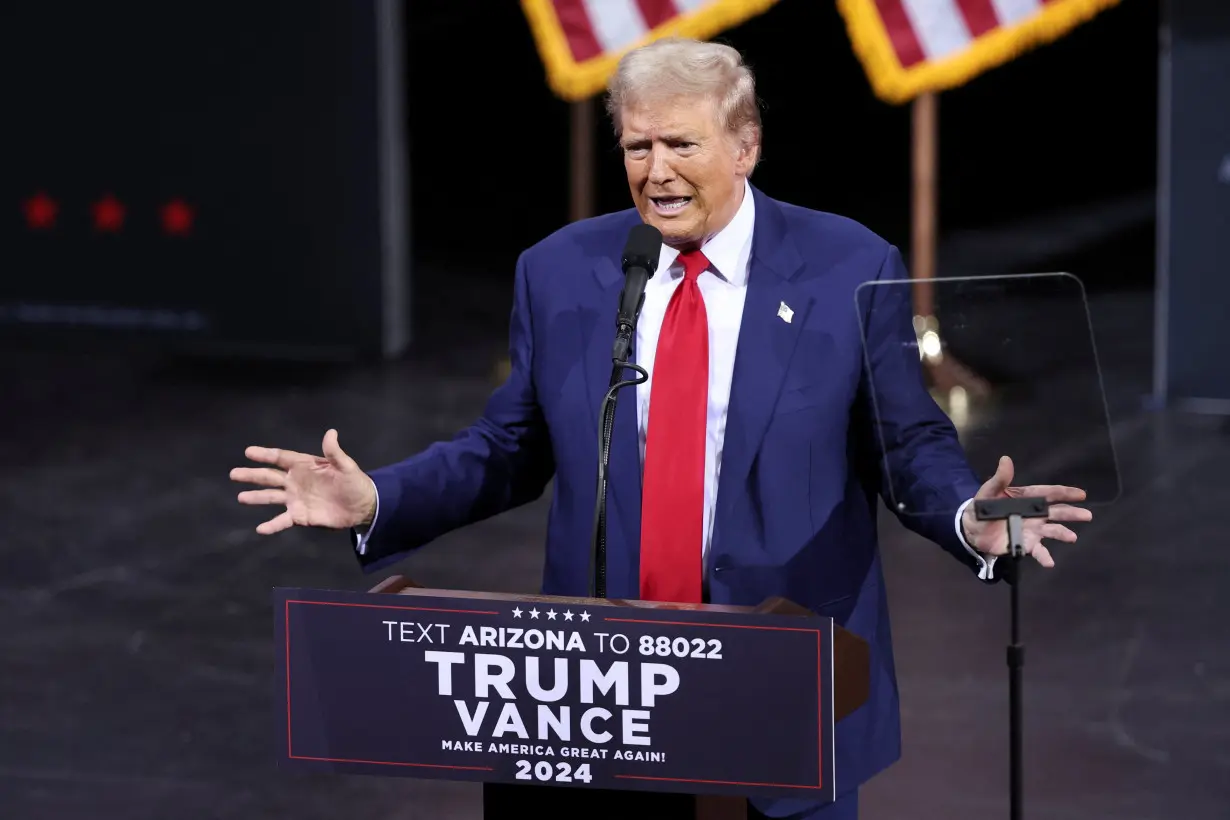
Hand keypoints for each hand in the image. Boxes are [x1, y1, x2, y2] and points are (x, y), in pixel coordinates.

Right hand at [230, 429, 375, 534]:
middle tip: (234, 473)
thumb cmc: (354, 482)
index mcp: (304, 466)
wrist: (361, 505)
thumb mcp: (346, 466)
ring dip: (256, 497)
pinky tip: (260, 529)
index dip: (265, 455)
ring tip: (241, 497)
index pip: (281, 458)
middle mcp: (295, 481)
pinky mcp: (300, 516)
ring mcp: (296, 499)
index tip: (249, 452)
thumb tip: (331, 432)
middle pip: (270, 477)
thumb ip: (334, 452)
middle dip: (252, 475)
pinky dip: (272, 525)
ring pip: (271, 497)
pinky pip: (282, 520)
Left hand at [961, 455, 1091, 567]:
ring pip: (1051, 531)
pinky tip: (1049, 562)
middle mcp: (1034, 514)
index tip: (1081, 494)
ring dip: (1062, 534)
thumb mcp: (988, 491)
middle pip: (1056, 512)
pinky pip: (1037, 551)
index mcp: (1027, 498)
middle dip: (1071, 513)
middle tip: (1087, 515)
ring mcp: (1031, 530)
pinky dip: (1044, 556)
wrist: (971, 529)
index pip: (1049, 494)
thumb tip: (1005, 459)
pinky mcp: (1025, 544)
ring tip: (1072, 537)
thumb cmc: (983, 507)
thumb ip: (999, 479)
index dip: (1064, 493)